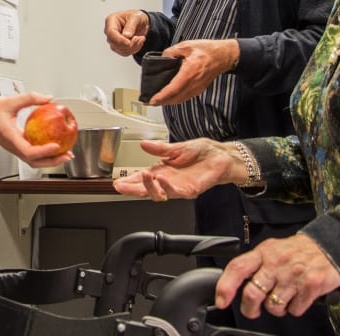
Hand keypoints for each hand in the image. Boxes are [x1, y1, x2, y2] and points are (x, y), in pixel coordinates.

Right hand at [0, 92, 73, 168]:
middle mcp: (12, 146)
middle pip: (34, 161)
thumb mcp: (9, 100)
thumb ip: (30, 98)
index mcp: (10, 139)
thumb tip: (48, 98)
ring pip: (33, 159)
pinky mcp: (14, 144)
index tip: (56, 145)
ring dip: (49, 158)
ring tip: (64, 152)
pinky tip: (52, 142)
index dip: (44, 152)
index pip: (29, 152)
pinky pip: (30, 151)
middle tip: (68, 154)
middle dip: (53, 161)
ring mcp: (13, 147)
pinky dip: (43, 151)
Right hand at [104, 10, 148, 55]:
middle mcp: (110, 31)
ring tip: (140, 38)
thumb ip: (131, 25)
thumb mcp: (136, 17)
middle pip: (114, 43)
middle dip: (129, 44)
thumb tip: (126, 35)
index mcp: (111, 20)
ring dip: (133, 47)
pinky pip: (124, 53)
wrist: (141, 22)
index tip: (129, 42)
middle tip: (139, 38)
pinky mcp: (118, 46)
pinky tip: (138, 43)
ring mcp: (113, 40)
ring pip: (120, 49)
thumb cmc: (136, 17)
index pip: (111, 33)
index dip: (119, 39)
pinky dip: (133, 50)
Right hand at [112, 138, 238, 199]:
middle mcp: (168, 181)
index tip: (118, 182)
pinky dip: (167, 186)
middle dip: (132, 189)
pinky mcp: (190, 190)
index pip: (142, 178)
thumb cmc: (202, 152)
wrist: (221, 156)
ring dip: (148, 187)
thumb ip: (159, 148)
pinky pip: (176, 192)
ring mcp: (178, 187)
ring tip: (142, 176)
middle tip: (122, 186)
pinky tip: (161, 179)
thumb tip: (143, 145)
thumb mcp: (176, 147)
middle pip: (146, 189)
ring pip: (159, 194)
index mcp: (162, 170)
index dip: (129, 181)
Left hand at [147, 39, 238, 104]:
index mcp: (190, 72)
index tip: (152, 100)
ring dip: (169, 101)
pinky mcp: (200, 88)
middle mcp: (194, 83)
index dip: (162, 96)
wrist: (224, 56)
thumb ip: (171, 52)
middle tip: (150, 102)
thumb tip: (162, 57)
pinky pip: (186, 97)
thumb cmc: (207, 50)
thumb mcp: (186, 46)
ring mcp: (198, 88)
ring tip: (158, 100)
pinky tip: (170, 96)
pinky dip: (176, 98)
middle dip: (162, 102)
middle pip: (176, 98)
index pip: (173, 89)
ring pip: (181, 99)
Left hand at [214, 234, 339, 318]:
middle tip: (252, 310)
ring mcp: (294, 274)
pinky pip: (294, 310)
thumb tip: (233, 283)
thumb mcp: (272, 250)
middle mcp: (277, 262)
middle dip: (249, 308)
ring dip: (276, 309)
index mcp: (264, 252)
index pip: (238, 267)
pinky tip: (298, 297)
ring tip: (282, 298)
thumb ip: (255, 264)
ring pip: (273, 306)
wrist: (330, 249)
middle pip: (252, 293)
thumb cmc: (297, 252)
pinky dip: (295, 309)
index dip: (226, 286)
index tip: (221, 300)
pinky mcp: (311, 285)